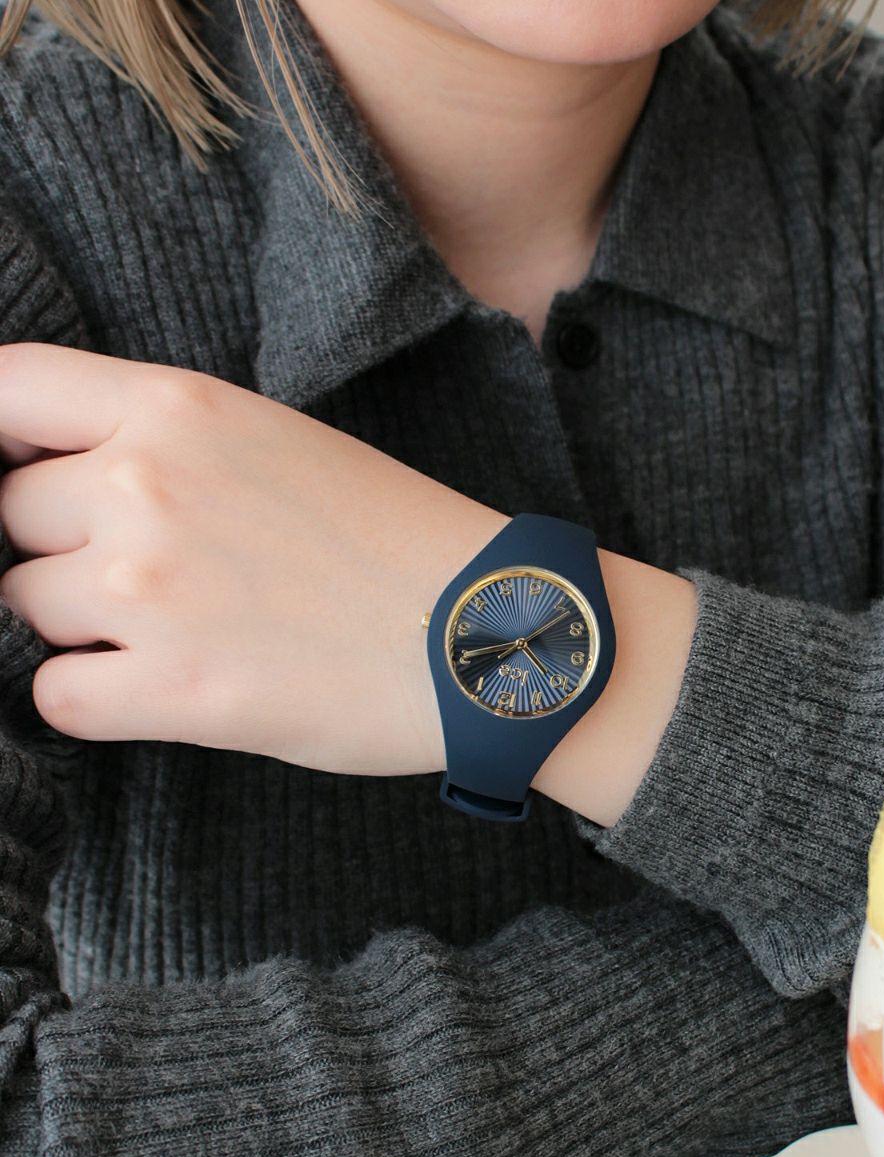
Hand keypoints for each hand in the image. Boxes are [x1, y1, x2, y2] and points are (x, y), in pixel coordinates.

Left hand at [0, 344, 509, 775]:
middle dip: (61, 546)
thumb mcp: (284, 445)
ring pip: (25, 606)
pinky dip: (97, 696)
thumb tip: (71, 477)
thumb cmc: (401, 538)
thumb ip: (171, 443)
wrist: (491, 629)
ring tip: (184, 633)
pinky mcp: (172, 690)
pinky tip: (169, 687)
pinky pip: (55, 696)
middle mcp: (148, 485)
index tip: (18, 470)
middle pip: (11, 515)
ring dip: (87, 625)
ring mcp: (152, 590)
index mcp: (183, 409)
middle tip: (154, 576)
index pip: (6, 388)